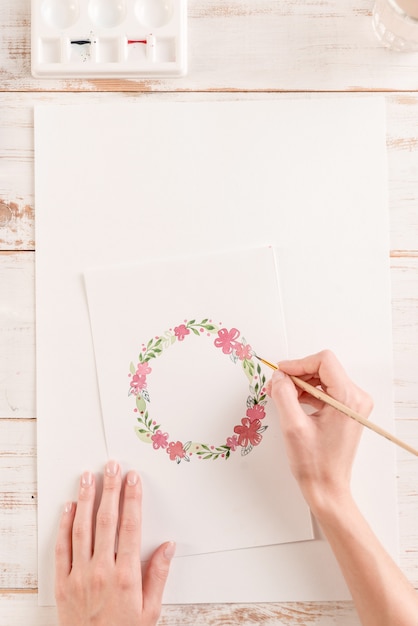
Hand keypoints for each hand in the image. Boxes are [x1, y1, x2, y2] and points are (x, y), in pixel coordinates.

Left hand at [55, 461, 174, 625]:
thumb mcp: (151, 611)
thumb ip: (158, 575)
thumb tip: (168, 546)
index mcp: (127, 575)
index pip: (130, 526)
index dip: (132, 498)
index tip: (133, 478)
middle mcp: (102, 571)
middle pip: (106, 520)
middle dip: (110, 489)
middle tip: (112, 466)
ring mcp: (79, 575)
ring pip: (82, 528)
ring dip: (86, 499)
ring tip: (88, 477)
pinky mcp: (62, 583)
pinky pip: (62, 548)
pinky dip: (64, 525)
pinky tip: (68, 507)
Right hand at [267, 350, 372, 518]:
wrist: (327, 487)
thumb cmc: (314, 463)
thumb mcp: (292, 425)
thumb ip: (284, 394)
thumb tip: (279, 376)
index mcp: (348, 398)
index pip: (324, 361)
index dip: (298, 363)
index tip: (280, 373)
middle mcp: (356, 398)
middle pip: (323, 368)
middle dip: (297, 374)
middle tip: (276, 386)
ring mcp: (353, 405)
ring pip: (322, 378)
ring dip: (300, 384)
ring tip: (281, 396)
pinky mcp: (347, 411)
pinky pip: (325, 390)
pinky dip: (307, 393)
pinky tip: (292, 403)